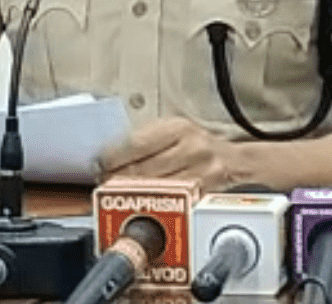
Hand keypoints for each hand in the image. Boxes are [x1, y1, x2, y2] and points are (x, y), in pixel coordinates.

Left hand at [98, 117, 244, 191]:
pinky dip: (153, 204)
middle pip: (143, 170)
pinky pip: (172, 202)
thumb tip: (109, 155)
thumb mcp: (172, 129)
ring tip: (116, 194)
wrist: (232, 158)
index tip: (98, 164)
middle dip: (117, 179)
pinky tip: (141, 203)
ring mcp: (199, 173)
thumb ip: (144, 139)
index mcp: (178, 128)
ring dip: (131, 194)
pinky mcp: (203, 194)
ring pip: (155, 190)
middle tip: (102, 182)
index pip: (136, 144)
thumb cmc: (196, 142)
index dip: (112, 157)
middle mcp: (191, 148)